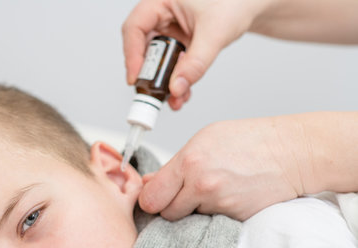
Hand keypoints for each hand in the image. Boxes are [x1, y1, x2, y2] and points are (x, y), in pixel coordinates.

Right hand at [122, 0, 269, 109]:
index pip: (135, 27)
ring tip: (174, 99)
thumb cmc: (236, 2)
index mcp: (161, 0)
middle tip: (153, 94)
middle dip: (150, 74)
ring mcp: (170, 29)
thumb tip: (177, 87)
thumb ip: (196, 62)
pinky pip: (171, 64)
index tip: (136, 78)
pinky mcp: (179, 42)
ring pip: (157, 59)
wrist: (254, 4)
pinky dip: (176, 79)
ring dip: (163, 81)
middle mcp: (161, 14)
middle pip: (142, 46)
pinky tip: (182, 93)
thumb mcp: (215, 32)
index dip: (132, 54)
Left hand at [138, 118, 304, 220]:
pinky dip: (213, 215)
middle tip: (185, 194)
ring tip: (213, 191)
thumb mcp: (205, 140)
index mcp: (189, 161)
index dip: (151, 199)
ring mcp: (219, 204)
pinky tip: (227, 198)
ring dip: (194, 210)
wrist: (294, 153)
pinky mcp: (234, 219)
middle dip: (171, 206)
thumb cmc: (250, 141)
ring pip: (189, 219)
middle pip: (166, 214)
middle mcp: (201, 185)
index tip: (156, 196)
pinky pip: (210, 223)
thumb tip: (147, 182)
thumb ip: (174, 165)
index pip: (151, 197)